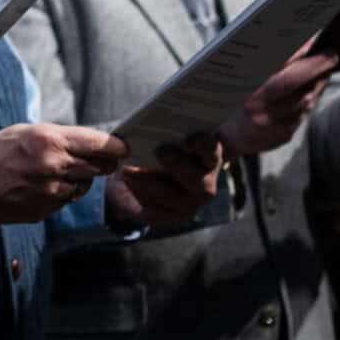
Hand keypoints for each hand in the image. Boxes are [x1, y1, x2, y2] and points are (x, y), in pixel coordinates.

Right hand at [0, 122, 126, 222]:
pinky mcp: (47, 209)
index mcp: (50, 139)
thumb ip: (60, 137)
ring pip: (84, 185)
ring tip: (53, 172)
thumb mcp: (26, 132)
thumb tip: (92, 143)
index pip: (100, 143)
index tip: (123, 147)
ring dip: (78, 179)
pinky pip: (66, 200)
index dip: (116, 146)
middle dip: (102, 163)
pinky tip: (40, 186)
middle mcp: (55, 165)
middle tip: (99, 161)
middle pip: (100, 166)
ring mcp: (52, 191)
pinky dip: (61, 194)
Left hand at [107, 133, 224, 229]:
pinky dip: (140, 197)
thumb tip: (153, 122)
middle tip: (161, 152)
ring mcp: (191, 203)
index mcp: (207, 157)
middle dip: (179, 165)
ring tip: (127, 170)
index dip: (204, 146)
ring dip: (149, 182)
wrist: (132, 176)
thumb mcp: (156, 136)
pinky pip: (158, 212)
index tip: (190, 139)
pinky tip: (127, 185)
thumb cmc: (149, 148)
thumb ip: (160, 130)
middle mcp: (205, 182)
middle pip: (198, 179)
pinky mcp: (173, 217)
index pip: (211, 151)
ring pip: (174, 197)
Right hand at [219, 44, 337, 156]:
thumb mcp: (233, 78)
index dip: (306, 57)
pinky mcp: (282, 136)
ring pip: (306, 100)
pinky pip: (302, 113)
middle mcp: (262, 112)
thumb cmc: (223, 99)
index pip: (285, 72)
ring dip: (317, 83)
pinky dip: (309, 99)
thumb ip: (258, 64)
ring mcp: (274, 126)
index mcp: (247, 93)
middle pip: (301, 86)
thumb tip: (291, 44)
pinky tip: (309, 89)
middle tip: (332, 55)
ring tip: (322, 68)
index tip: (319, 43)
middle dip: (319, 68)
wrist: (219, 137)